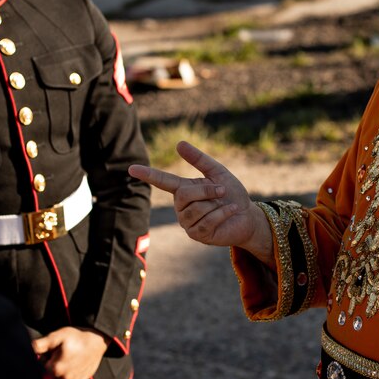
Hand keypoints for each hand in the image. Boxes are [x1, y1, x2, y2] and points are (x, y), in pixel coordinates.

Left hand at [32, 327, 108, 378]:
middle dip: (48, 370)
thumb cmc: (77, 337)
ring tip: (63, 364)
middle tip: (57, 358)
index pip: (39, 370)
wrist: (97, 341)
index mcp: (56, 368)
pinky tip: (63, 376)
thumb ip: (42, 344)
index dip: (42, 361)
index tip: (49, 354)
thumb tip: (29, 349)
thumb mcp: (58, 336)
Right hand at [128, 141, 273, 266]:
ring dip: (216, 203)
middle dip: (207, 190)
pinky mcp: (197, 235)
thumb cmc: (231, 194)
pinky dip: (222, 214)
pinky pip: (206, 222)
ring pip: (196, 209)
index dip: (147, 174)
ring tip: (224, 204)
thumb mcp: (218, 173)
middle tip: (222, 191)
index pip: (162, 181)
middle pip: (184, 194)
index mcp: (183, 189)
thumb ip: (199, 159)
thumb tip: (179, 143)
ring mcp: (187, 222)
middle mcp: (181, 207)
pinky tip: (230, 211)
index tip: (131, 168)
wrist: (247, 215)